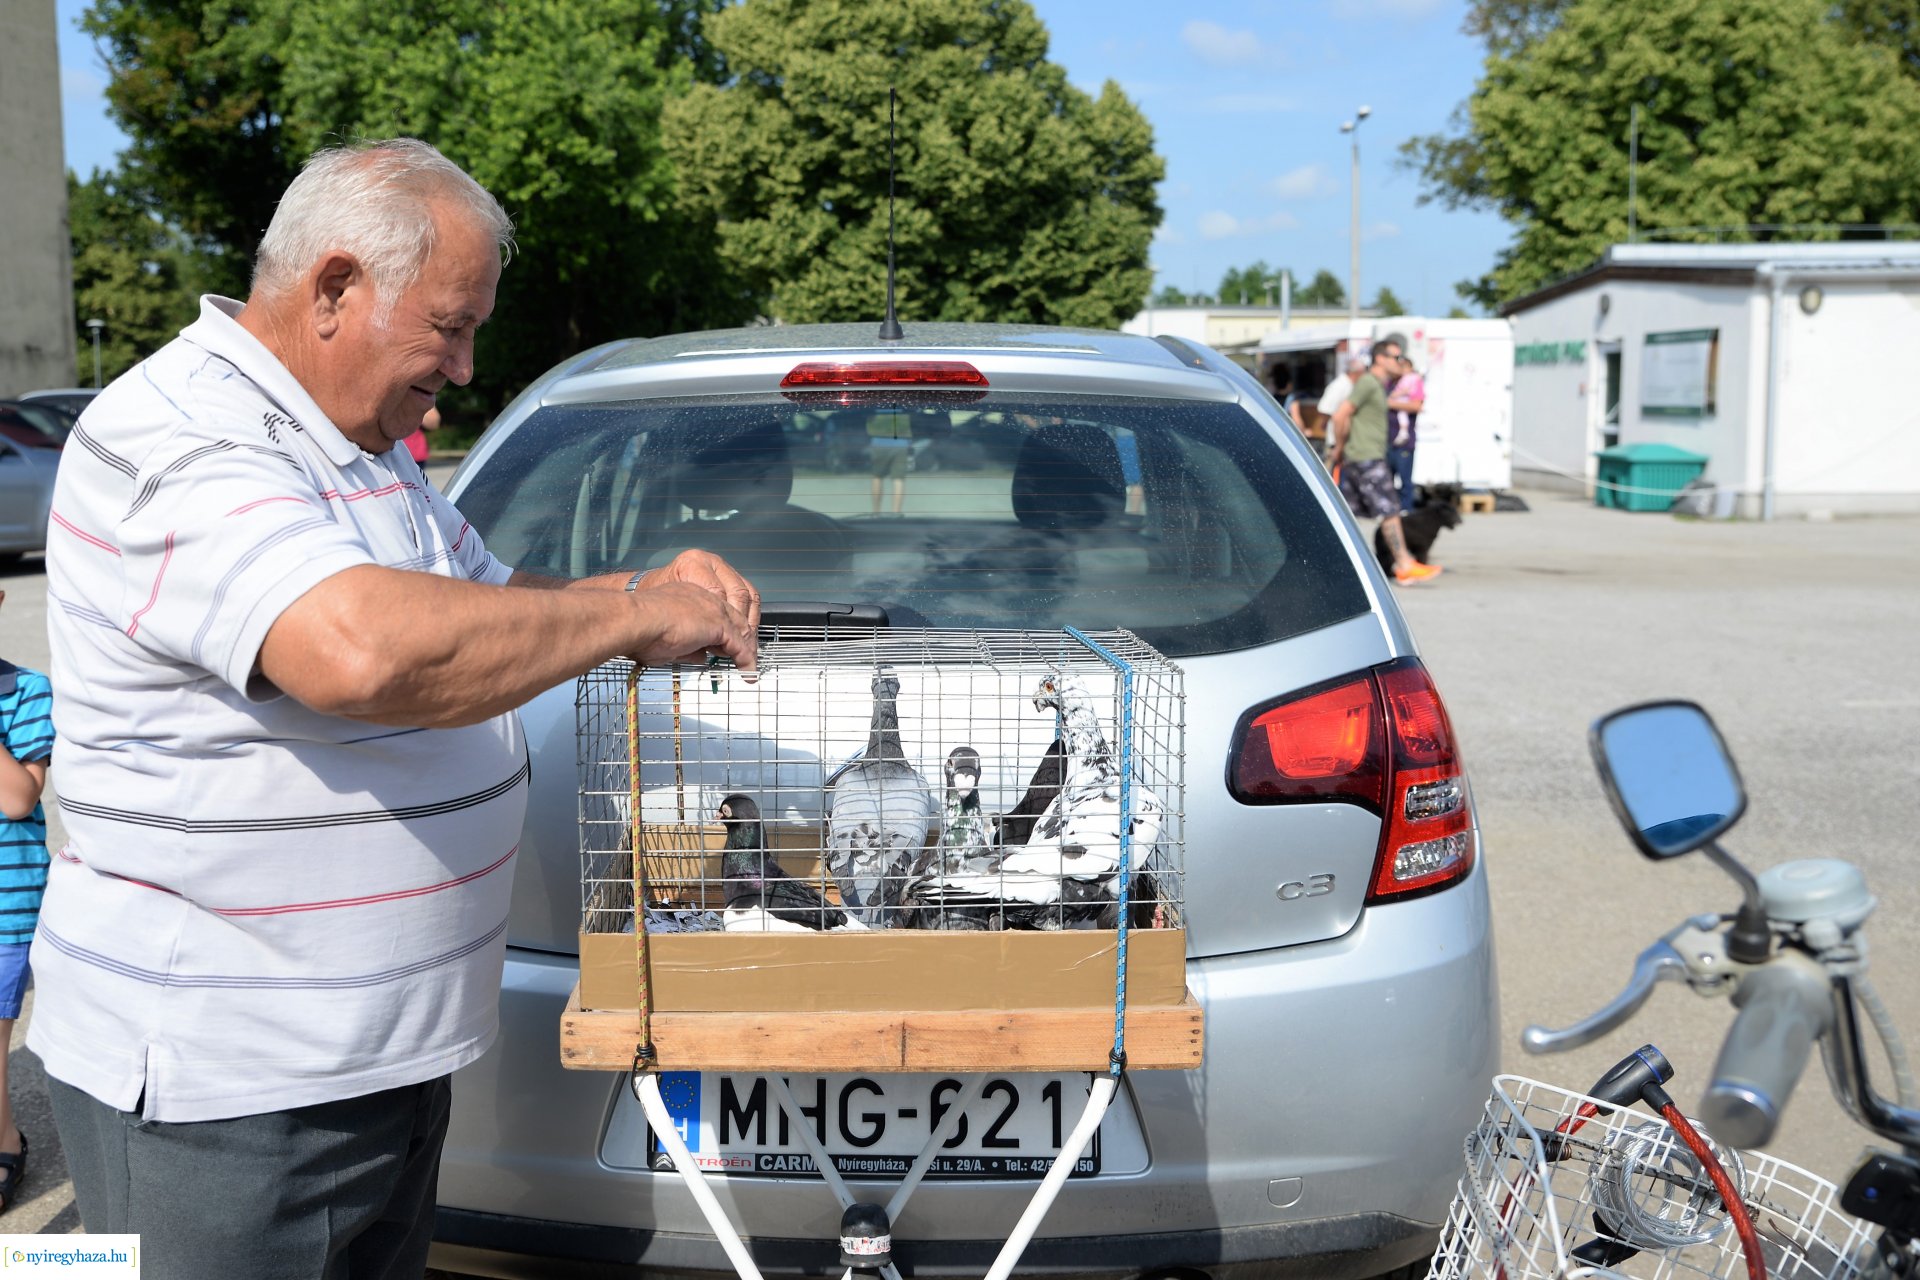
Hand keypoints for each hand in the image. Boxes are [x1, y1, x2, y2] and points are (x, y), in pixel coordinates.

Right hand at [629, 550, 760, 673]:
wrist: (634, 621)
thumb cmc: (639, 629)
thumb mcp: (667, 639)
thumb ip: (687, 645)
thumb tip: (700, 657)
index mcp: (690, 595)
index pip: (717, 611)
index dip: (726, 629)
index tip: (729, 646)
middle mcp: (705, 597)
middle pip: (735, 617)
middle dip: (743, 639)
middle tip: (747, 658)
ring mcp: (713, 609)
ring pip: (741, 630)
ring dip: (747, 650)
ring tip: (750, 668)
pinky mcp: (718, 624)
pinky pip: (739, 645)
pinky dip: (746, 660)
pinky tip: (748, 672)